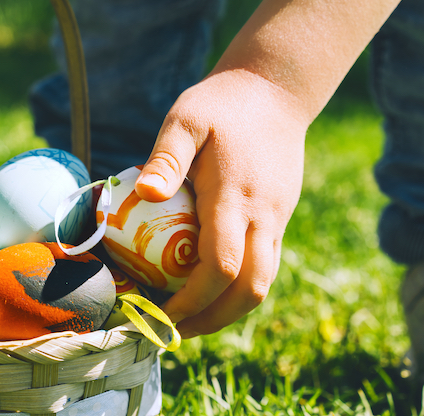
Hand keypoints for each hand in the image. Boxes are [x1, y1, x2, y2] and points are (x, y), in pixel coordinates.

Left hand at [136, 68, 308, 337]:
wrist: (276, 92)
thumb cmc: (222, 104)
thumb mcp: (186, 119)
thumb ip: (166, 157)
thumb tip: (143, 194)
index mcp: (235, 198)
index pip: (221, 267)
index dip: (192, 301)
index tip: (160, 314)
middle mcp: (263, 217)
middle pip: (249, 291)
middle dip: (212, 320)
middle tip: (172, 331)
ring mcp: (276, 220)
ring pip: (261, 284)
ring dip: (227, 311)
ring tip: (187, 319)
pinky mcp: (279, 219)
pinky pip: (263, 267)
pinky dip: (237, 289)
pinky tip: (207, 287)